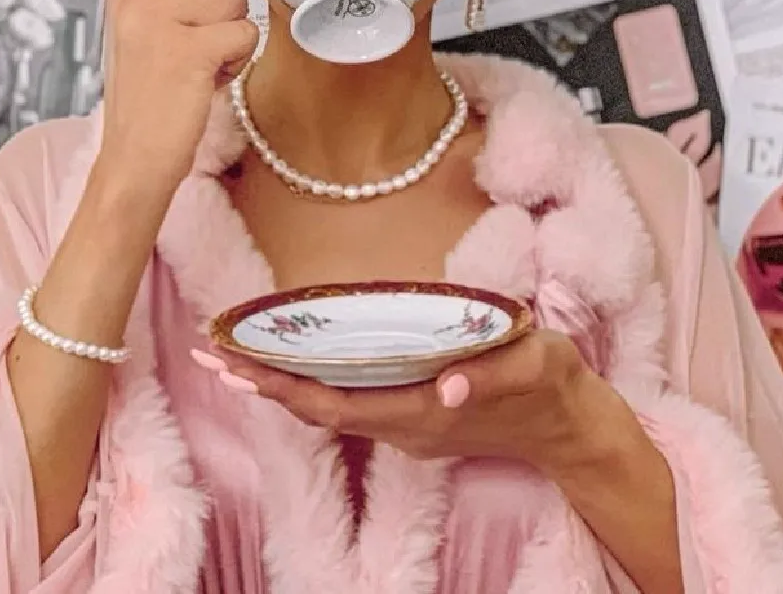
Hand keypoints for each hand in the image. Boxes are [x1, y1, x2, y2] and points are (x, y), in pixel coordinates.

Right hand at [98, 0, 258, 195]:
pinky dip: (238, 58)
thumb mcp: (149, 17)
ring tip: (204, 55)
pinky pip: (245, 31)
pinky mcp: (187, 51)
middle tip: (209, 16)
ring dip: (233, 27)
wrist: (133, 156)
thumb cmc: (151, 87)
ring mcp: (159, 17)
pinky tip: (210, 76)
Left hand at [194, 329, 597, 473]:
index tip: (237, 364)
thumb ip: (492, 374)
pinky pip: (350, 403)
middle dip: (262, 383)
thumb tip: (449, 384)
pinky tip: (297, 366)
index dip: (282, 385)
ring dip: (281, 384)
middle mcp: (404, 425)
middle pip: (318, 408)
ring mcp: (408, 425)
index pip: (334, 403)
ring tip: (236, 357)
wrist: (570, 429)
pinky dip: (313, 385)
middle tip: (211, 353)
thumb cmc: (550, 388)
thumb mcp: (532, 368)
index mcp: (422, 412)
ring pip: (330, 407)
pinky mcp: (417, 416)